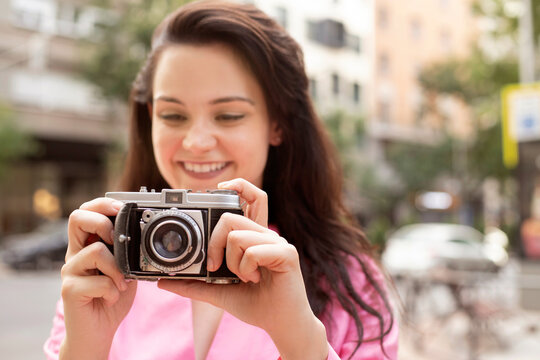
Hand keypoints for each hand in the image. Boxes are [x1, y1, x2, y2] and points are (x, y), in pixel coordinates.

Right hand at [59, 198, 136, 359]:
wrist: (97, 332)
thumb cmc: (111, 298)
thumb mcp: (125, 269)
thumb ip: (128, 252)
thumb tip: (143, 234)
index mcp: (87, 245)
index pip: (86, 212)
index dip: (102, 203)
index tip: (122, 206)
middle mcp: (75, 254)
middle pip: (77, 217)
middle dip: (103, 223)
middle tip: (117, 241)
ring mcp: (70, 271)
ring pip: (95, 250)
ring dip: (117, 268)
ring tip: (121, 283)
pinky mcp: (69, 290)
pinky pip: (98, 280)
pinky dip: (113, 289)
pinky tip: (112, 297)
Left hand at [158, 179, 327, 359]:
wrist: (281, 325)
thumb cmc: (256, 304)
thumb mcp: (219, 292)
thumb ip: (195, 285)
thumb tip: (164, 282)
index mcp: (253, 238)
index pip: (252, 198)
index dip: (239, 185)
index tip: (221, 186)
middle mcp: (266, 235)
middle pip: (232, 217)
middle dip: (214, 242)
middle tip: (215, 266)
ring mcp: (278, 243)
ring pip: (238, 235)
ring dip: (232, 263)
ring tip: (244, 278)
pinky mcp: (287, 254)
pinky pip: (253, 250)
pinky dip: (246, 269)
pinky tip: (255, 280)